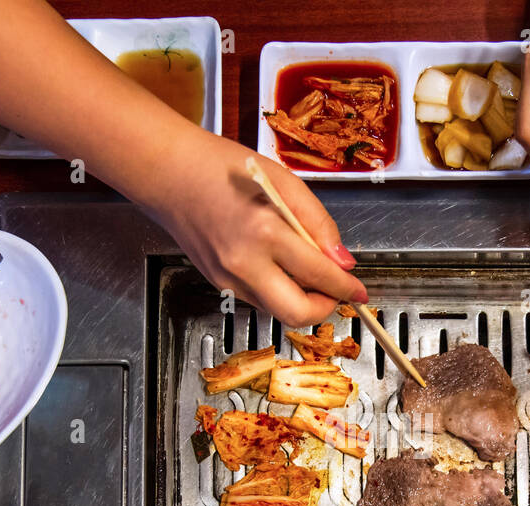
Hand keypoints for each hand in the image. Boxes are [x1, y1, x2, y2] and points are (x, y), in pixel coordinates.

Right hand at [149, 130, 367, 326]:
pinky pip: (259, 301)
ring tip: (304, 270)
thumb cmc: (224, 168)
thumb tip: (343, 262)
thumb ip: (319, 223)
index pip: (320, 275)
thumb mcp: (284, 182)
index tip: (360, 291)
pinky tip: (276, 265)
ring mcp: (228, 279)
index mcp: (266, 231)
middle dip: (325, 307)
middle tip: (334, 291)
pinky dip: (277, 291)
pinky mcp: (218, 285)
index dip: (346, 287)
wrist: (169, 174)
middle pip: (297, 313)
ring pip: (278, 311)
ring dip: (300, 300)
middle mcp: (245, 263)